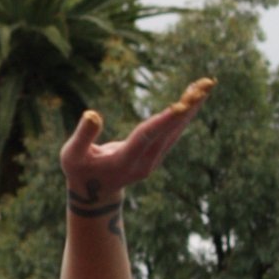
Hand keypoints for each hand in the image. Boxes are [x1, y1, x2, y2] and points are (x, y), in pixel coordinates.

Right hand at [60, 78, 213, 204]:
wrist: (95, 194)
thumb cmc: (80, 170)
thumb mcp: (72, 155)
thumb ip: (83, 136)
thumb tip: (92, 113)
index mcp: (124, 161)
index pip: (147, 137)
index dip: (164, 121)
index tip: (182, 104)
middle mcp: (145, 162)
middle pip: (170, 131)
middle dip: (188, 107)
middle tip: (205, 85)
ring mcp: (154, 159)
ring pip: (177, 130)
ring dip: (192, 106)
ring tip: (206, 84)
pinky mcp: (157, 153)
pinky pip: (175, 130)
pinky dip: (186, 112)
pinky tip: (194, 96)